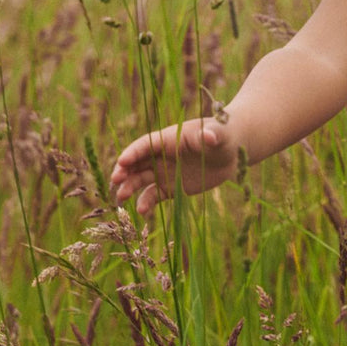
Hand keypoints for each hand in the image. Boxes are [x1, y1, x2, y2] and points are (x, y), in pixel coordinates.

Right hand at [110, 117, 238, 217]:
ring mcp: (165, 171)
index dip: (133, 152)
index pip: (146, 144)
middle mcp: (162, 155)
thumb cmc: (223, 136)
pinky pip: (154, 195)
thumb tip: (209, 136)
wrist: (231, 152)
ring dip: (129, 187)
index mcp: (169, 139)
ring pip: (141, 179)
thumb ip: (211, 135)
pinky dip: (146, 202)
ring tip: (120, 199)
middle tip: (115, 181)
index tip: (122, 162)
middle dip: (124, 171)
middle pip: (136, 162)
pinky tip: (141, 211)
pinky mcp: (172, 187)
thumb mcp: (218, 134)